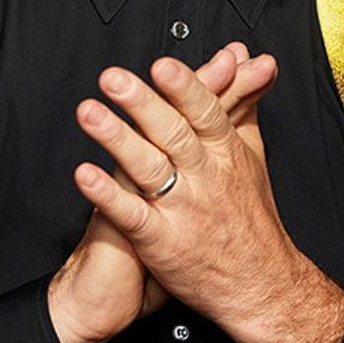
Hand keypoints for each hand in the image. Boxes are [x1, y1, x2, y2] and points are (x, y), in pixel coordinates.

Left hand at [71, 54, 343, 342]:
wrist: (259, 284)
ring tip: (89, 113)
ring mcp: (182, 209)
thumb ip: (241, 101)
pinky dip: (107, 195)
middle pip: (173, 133)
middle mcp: (204, 177)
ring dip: (117, 139)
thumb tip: (244, 58)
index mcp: (225, 153)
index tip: (162, 66)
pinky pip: (131, 215)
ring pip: (148, 168)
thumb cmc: (250, 215)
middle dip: (142, 104)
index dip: (184, 88)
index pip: (205, 113)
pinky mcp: (161, 241)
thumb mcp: (251, 153)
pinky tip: (84, 175)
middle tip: (113, 78)